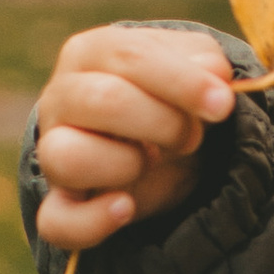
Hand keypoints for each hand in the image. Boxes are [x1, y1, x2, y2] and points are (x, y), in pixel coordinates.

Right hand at [33, 25, 237, 249]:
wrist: (162, 149)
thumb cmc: (172, 97)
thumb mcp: (195, 69)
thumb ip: (205, 61)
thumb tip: (214, 72)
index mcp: (91, 52)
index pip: (129, 57)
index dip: (182, 82)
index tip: (222, 104)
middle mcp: (61, 97)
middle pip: (103, 100)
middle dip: (165, 123)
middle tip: (191, 137)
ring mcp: (52, 152)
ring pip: (66, 157)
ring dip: (125, 164)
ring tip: (151, 162)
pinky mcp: (59, 204)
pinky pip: (56, 221)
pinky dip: (92, 221)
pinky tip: (125, 208)